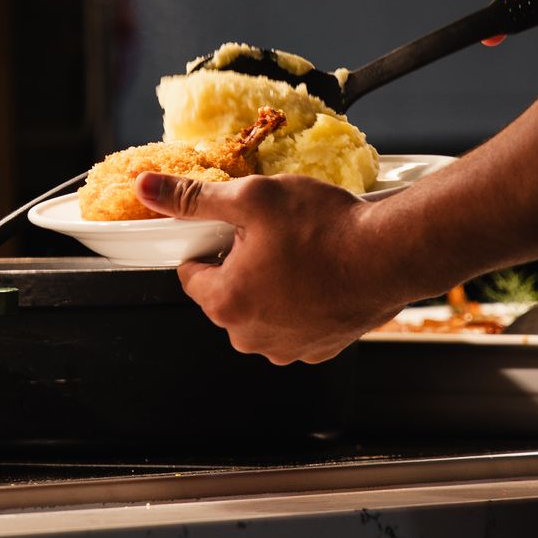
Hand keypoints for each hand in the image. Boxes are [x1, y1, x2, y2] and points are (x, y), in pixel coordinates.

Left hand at [134, 171, 409, 364]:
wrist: (391, 255)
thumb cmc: (326, 228)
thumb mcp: (251, 198)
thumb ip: (193, 198)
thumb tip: (146, 189)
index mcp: (225, 303)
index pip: (191, 273)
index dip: (211, 244)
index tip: (237, 229)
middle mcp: (250, 336)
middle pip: (227, 294)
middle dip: (243, 266)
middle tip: (274, 236)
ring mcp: (287, 348)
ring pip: (262, 310)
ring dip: (273, 286)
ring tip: (302, 255)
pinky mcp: (320, 349)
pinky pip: (296, 323)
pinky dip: (303, 302)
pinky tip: (321, 276)